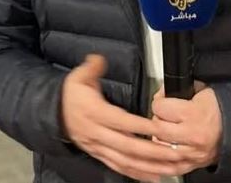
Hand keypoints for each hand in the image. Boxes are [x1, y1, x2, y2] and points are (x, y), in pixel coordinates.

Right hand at [60, 54, 185, 182]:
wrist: (55, 114)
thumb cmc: (72, 95)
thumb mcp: (79, 76)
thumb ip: (92, 67)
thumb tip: (99, 59)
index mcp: (95, 113)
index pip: (121, 121)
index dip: (140, 125)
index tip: (159, 128)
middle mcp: (98, 133)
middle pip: (127, 146)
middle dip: (153, 152)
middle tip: (174, 152)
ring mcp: (99, 147)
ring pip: (126, 161)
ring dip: (150, 167)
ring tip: (171, 168)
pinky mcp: (100, 155)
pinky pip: (120, 168)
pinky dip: (137, 174)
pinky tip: (154, 177)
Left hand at [149, 81, 221, 172]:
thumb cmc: (219, 108)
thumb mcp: (200, 89)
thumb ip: (178, 89)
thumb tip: (161, 92)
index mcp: (194, 114)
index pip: (161, 108)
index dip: (158, 101)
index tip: (160, 100)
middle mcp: (193, 136)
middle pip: (158, 128)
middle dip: (155, 119)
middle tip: (159, 115)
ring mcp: (192, 153)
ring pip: (160, 148)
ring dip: (157, 138)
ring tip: (162, 131)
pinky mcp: (193, 165)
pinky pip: (170, 166)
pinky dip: (161, 159)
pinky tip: (157, 152)